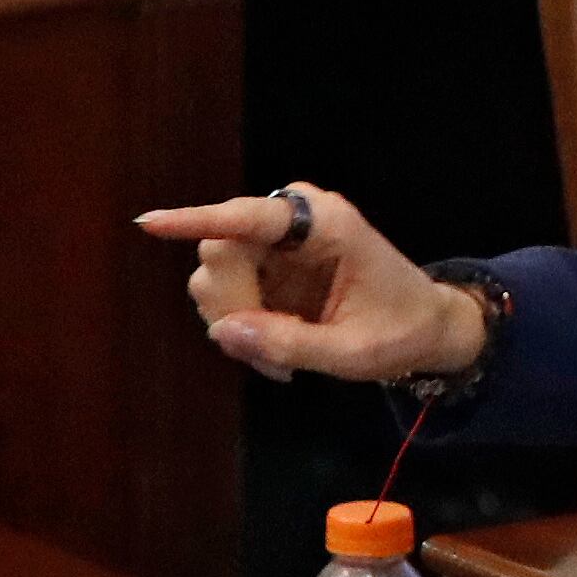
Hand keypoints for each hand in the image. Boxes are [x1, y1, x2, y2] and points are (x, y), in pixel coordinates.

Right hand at [133, 184, 482, 384]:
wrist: (426, 327)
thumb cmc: (401, 331)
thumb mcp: (353, 351)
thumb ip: (289, 342)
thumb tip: (223, 331)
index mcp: (325, 224)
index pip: (248, 217)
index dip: (196, 220)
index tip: (150, 224)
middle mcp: (294, 221)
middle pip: (221, 249)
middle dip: (231, 306)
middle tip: (268, 357)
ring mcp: (276, 242)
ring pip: (216, 273)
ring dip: (236, 322)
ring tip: (282, 360)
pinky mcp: (267, 265)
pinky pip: (227, 292)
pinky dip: (242, 328)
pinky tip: (275, 354)